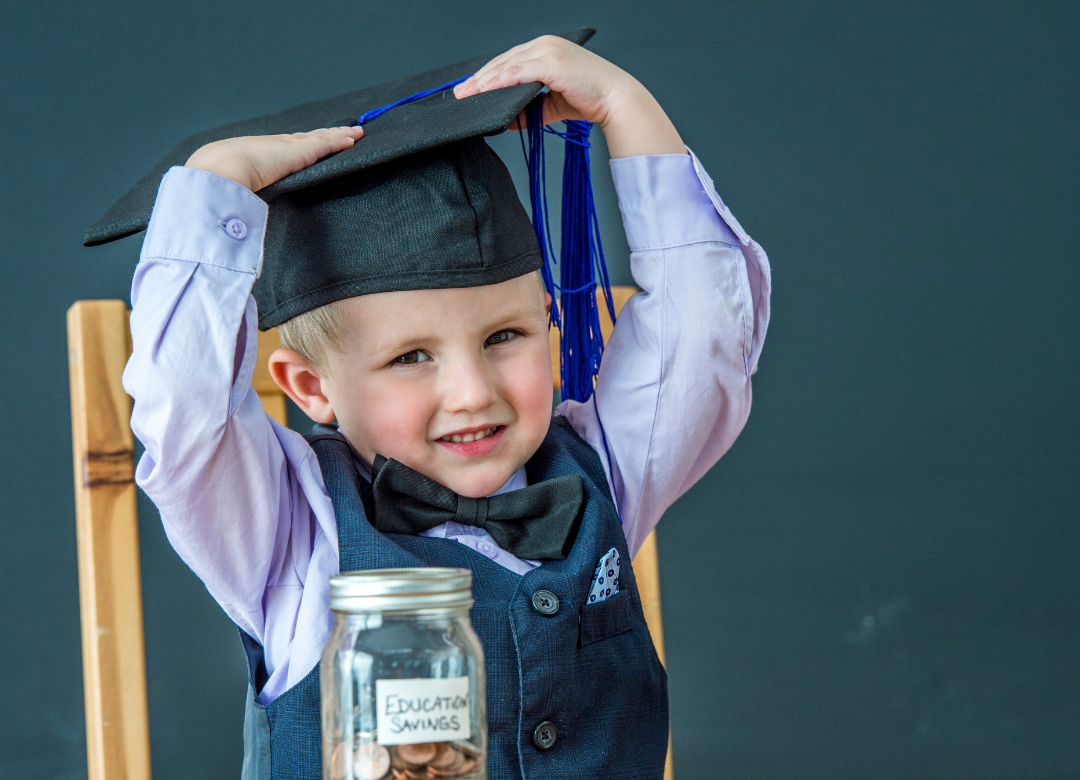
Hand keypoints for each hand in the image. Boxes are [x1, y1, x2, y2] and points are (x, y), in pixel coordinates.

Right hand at [185, 126, 363, 191]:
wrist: (222, 170)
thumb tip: (238, 221)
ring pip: (322, 139)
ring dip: (339, 135)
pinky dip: (342, 141)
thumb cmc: (222, 183)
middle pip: (308, 138)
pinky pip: (328, 144)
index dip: (302, 143)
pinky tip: (354, 139)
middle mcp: (277, 146)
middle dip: (324, 135)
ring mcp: (291, 148)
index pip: (287, 147)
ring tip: (355, 133)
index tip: (312, 141)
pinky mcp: (303, 152)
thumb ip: (243, 200)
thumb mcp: (235, 188)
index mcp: (261, 154)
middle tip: (341, 132)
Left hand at [454, 36, 685, 158]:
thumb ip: (529, 109)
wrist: (615, 100)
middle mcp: (545, 44)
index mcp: (546, 49)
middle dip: (479, 78)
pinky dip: (499, 83)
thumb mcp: (551, 105)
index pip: (509, 60)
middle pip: (503, 60)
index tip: (470, 88)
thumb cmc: (589, 99)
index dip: (487, 75)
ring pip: (506, 65)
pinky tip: (485, 92)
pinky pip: (517, 73)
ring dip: (483, 82)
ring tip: (466, 95)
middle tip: (459, 93)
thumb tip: (507, 120)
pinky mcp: (551, 63)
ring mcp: (548, 51)